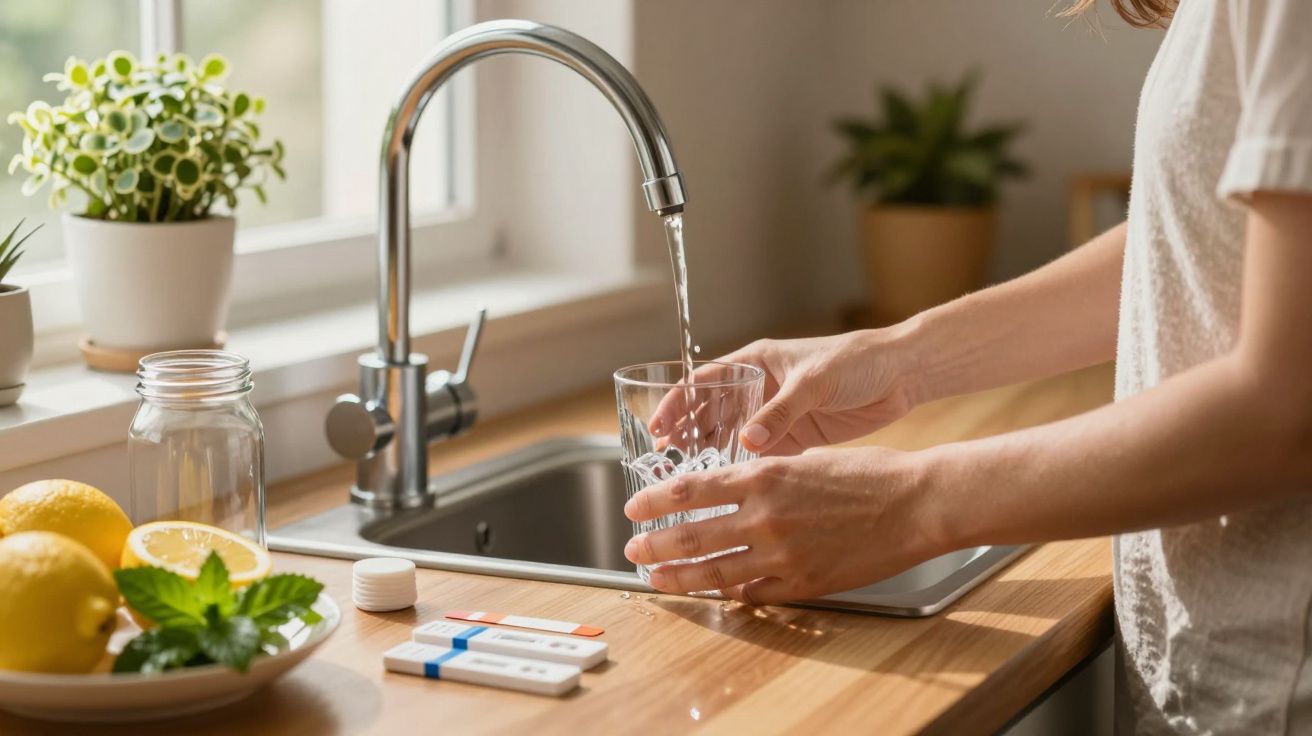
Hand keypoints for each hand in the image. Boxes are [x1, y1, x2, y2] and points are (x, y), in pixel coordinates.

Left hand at [622, 447, 943, 604]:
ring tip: (656, 578)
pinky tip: (716, 592)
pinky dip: (731, 592)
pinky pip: (754, 593)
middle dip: (654, 544)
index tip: (634, 508)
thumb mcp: (804, 459)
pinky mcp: (803, 583)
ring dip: (679, 577)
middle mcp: (764, 516)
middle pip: (690, 536)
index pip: (690, 489)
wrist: (916, 503)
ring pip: (714, 572)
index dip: (655, 501)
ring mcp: (782, 555)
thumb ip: (765, 476)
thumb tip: (734, 488)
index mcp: (763, 476)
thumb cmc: (869, 474)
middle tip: (633, 548)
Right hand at [650, 329, 921, 455]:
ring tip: (689, 480)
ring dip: (712, 455)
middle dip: (686, 435)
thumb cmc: (857, 361)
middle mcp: (760, 389)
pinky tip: (730, 488)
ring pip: (732, 437)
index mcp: (757, 362)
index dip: (677, 403)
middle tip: (665, 462)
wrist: (901, 375)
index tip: (658, 427)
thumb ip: (781, 411)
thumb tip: (749, 440)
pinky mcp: (796, 437)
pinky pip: (761, 456)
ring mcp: (776, 415)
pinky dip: (745, 470)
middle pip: (712, 412)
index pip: (704, 381)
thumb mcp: (814, 381)